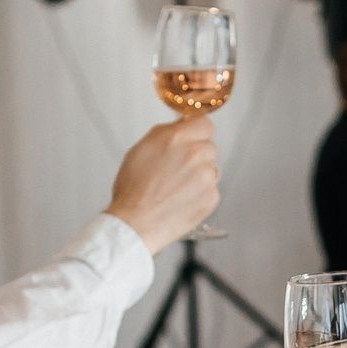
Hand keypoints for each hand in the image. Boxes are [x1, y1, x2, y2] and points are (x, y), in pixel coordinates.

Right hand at [105, 117, 221, 252]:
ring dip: (201, 175)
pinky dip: (201, 195)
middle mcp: (194, 154)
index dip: (198, 132)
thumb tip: (182, 124)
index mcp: (175, 138)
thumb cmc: (133, 190)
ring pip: (213, 169)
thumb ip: (165, 133)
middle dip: (198, 155)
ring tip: (178, 188)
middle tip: (179, 169)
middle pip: (210, 147)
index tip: (194, 138)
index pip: (205, 124)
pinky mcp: (211, 197)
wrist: (135, 223)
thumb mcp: (141, 150)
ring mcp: (205, 177)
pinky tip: (183, 200)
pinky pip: (212, 190)